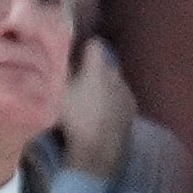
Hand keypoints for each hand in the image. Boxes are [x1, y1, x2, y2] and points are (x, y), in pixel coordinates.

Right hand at [58, 35, 132, 178]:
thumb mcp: (59, 89)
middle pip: (105, 63)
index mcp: (99, 69)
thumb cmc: (75, 116)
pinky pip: (121, 96)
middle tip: (78, 76)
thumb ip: (61, 68)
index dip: (85, 47)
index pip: (96, 45)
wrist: (100, 148)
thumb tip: (61, 53)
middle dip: (94, 66)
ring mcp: (128, 93)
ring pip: (114, 80)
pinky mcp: (132, 109)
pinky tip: (101, 109)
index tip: (75, 53)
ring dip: (104, 83)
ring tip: (89, 96)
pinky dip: (112, 98)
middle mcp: (117, 77)